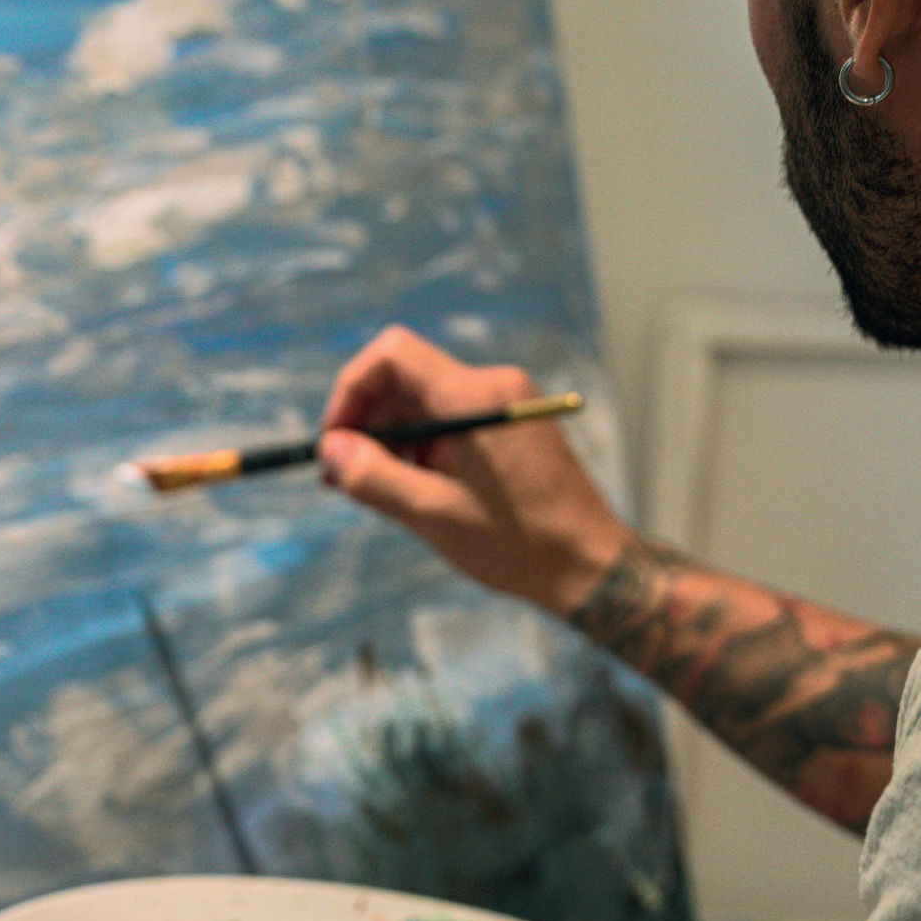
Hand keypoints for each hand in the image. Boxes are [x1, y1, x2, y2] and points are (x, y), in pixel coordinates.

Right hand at [318, 326, 631, 617]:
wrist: (590, 565)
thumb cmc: (520, 545)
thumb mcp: (434, 516)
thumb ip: (374, 478)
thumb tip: (330, 450)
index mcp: (475, 399)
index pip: (392, 355)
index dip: (351, 391)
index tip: (336, 440)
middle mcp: (494, 387)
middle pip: (407, 377)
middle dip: (368, 421)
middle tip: (342, 475)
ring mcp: (508, 404)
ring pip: (428, 400)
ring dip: (394, 438)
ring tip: (376, 490)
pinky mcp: (514, 425)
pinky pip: (454, 419)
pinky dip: (425, 446)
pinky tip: (415, 488)